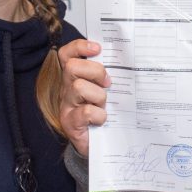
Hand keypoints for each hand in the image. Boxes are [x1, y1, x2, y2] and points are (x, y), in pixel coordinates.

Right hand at [58, 39, 110, 155]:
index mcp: (74, 78)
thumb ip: (106, 76)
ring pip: (79, 87)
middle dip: (95, 71)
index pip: (67, 54)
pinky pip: (86, 112)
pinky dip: (99, 115)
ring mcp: (67, 106)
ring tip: (104, 105)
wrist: (98, 145)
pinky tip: (102, 120)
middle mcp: (67, 89)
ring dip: (98, 95)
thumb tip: (124, 60)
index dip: (79, 47)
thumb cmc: (103, 114)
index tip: (97, 48)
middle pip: (72, 67)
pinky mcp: (71, 123)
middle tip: (108, 83)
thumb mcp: (104, 91)